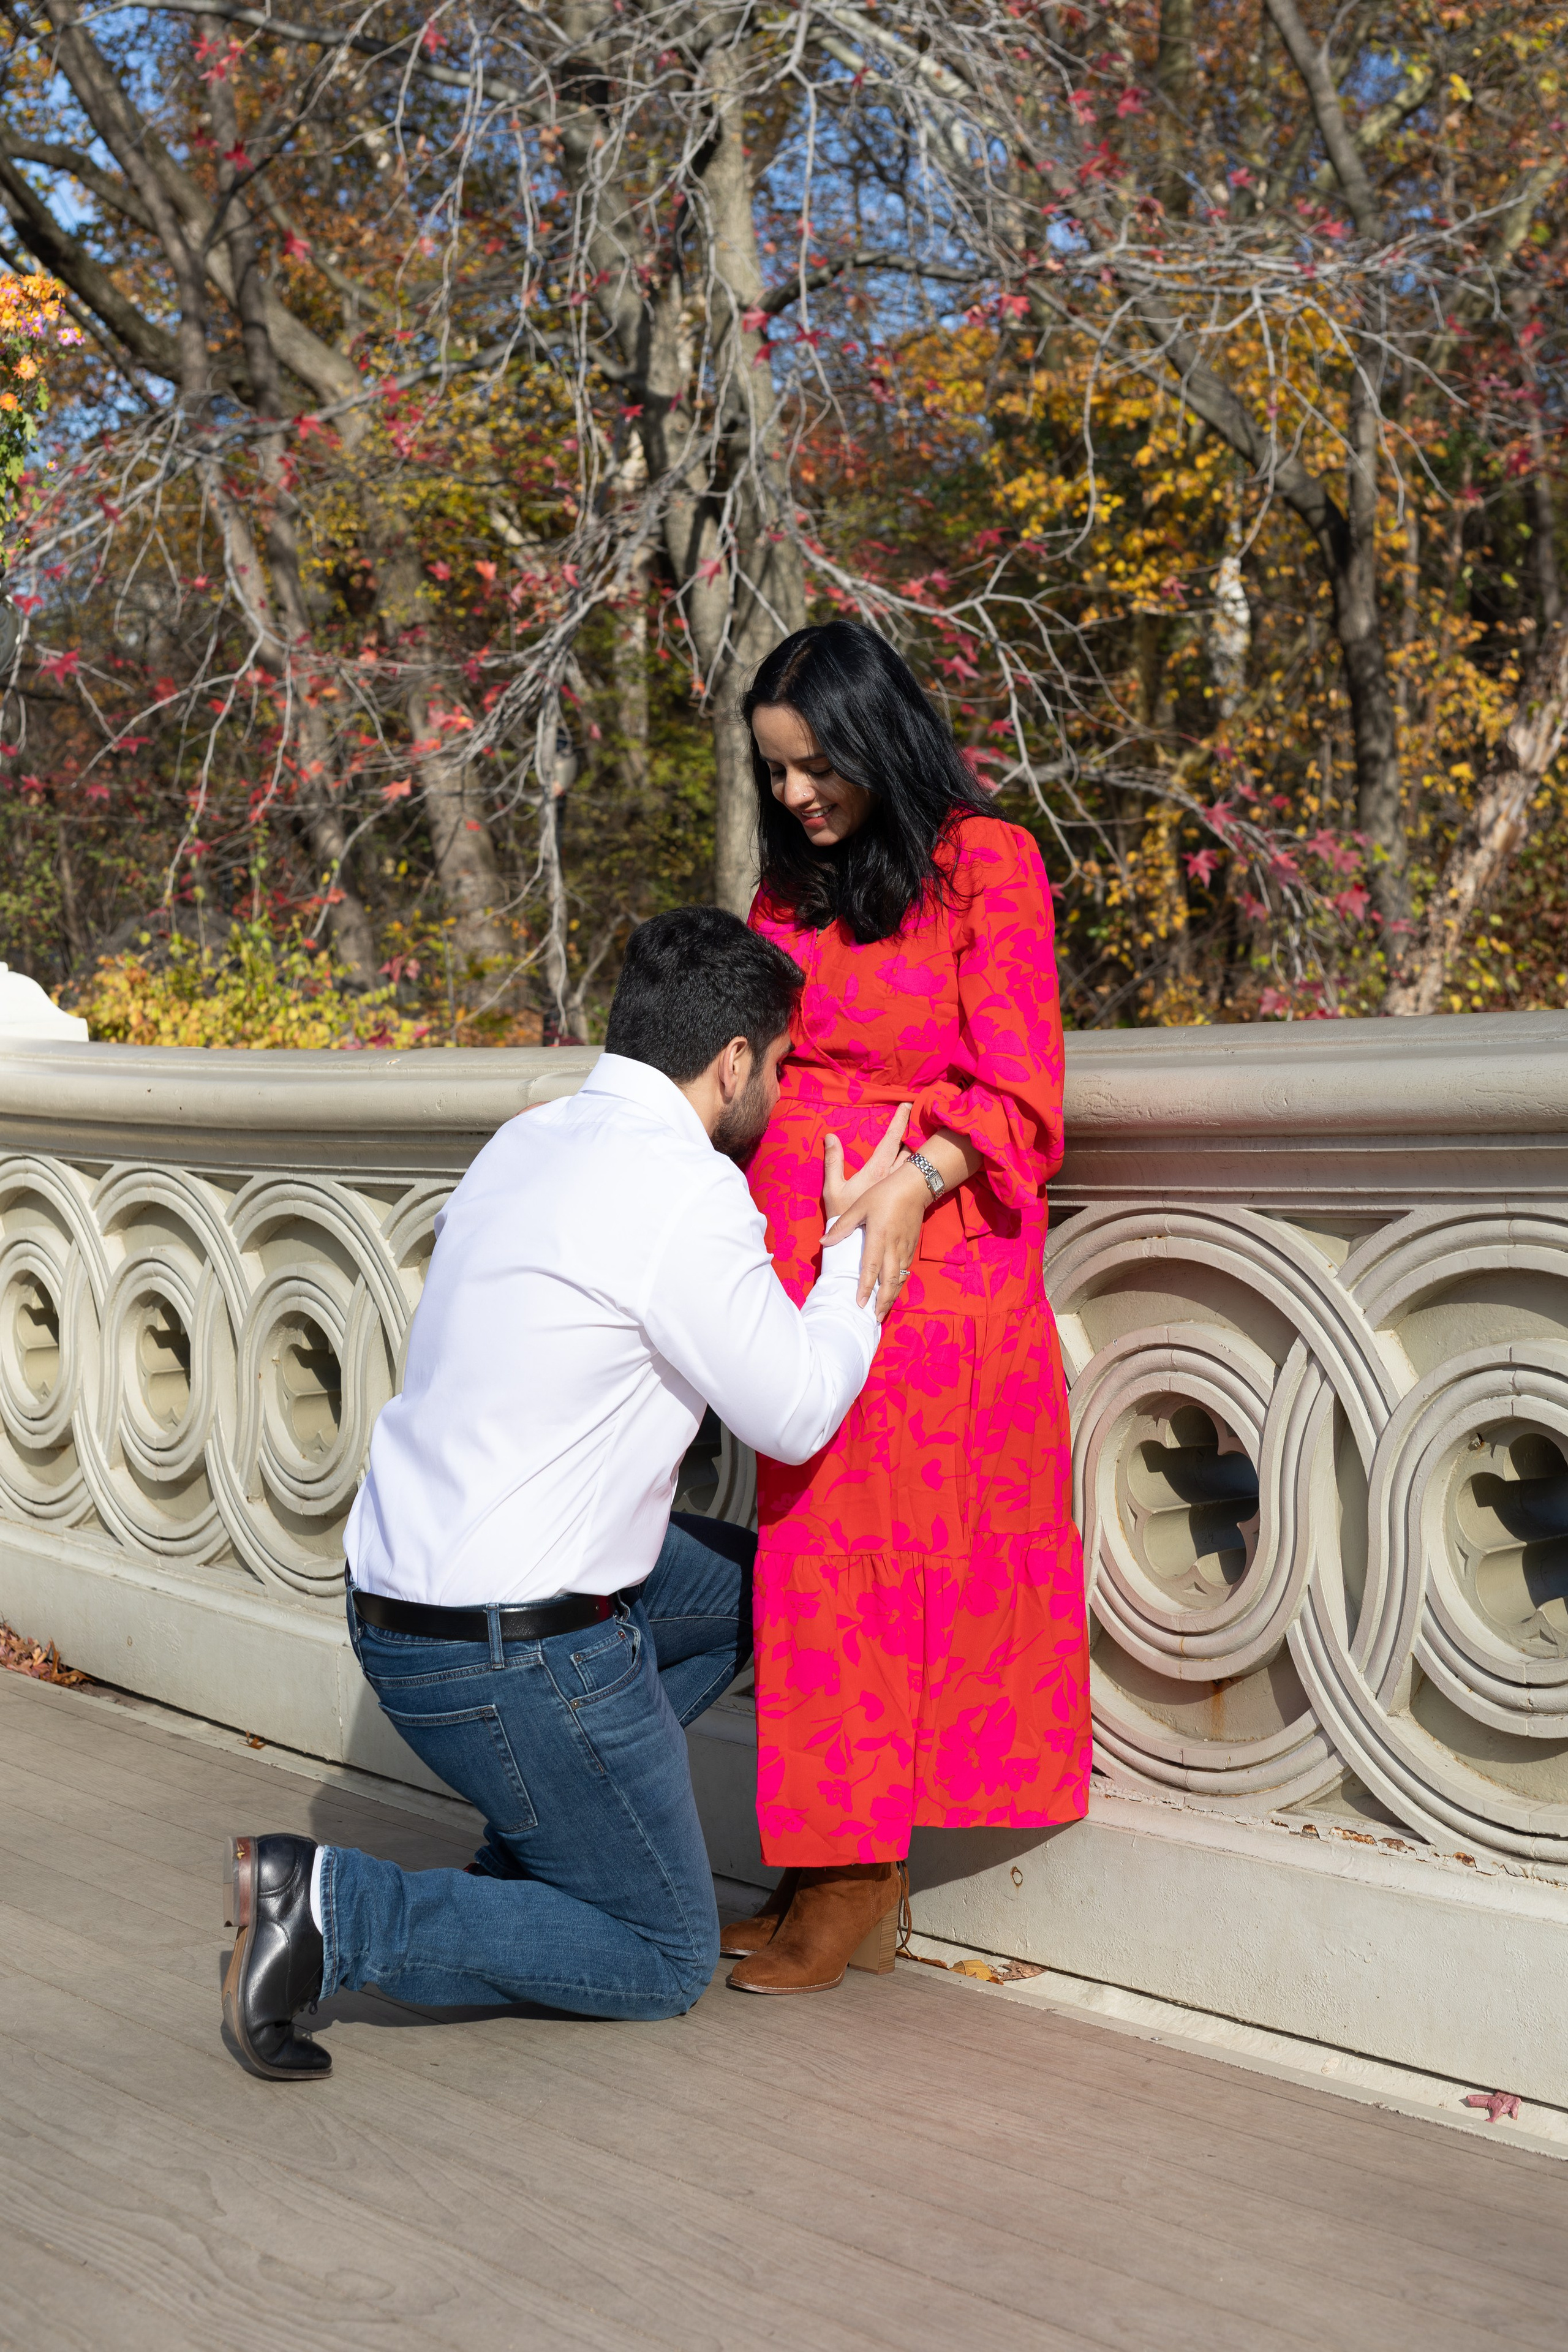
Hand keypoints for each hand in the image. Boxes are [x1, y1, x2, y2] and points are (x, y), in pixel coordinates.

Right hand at [821, 1101, 910, 1222]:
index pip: (891, 1139)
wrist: (855, 1245)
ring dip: (913, 1154)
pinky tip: (913, 1172)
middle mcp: (891, 1177)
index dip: (900, 1121)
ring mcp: (899, 1190)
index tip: (907, 1104)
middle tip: (913, 1124)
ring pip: (912, 1165)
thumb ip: (833, 1161)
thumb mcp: (832, 1188)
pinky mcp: (903, 1202)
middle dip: (910, 1137)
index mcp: (876, 1170)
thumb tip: (830, 1136)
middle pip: (907, 1150)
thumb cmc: (842, 1215)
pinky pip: (913, 1182)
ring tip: (914, 1144)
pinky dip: (914, 1172)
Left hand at [825, 1161, 931, 1313]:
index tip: (860, 1304)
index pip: (870, 1268)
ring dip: (892, 1297)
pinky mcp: (912, 1247)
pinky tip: (893, 1292)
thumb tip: (823, 1243)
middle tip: (875, 1318)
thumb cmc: (884, 1194)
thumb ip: (842, 1226)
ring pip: (899, 1279)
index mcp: (878, 1237)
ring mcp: (905, 1248)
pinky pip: (905, 1271)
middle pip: (889, 1281)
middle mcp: (893, 1247)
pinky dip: (899, 1285)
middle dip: (882, 1302)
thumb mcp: (859, 1206)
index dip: (865, 1288)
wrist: (915, 1187)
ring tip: (883, 1312)